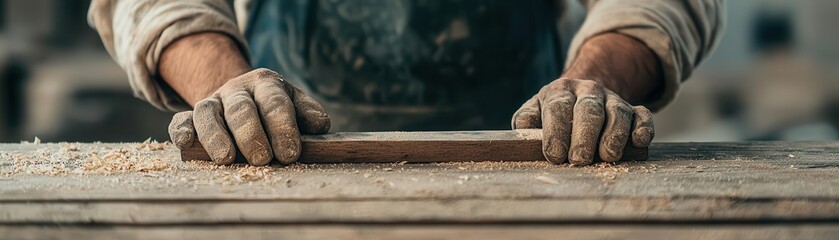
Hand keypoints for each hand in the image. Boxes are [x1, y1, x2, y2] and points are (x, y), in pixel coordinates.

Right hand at [168, 68, 330, 164]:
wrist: (244, 97)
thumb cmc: (278, 111)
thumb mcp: (297, 106)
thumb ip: (309, 114)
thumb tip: (319, 125)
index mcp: (267, 84)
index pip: (275, 103)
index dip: (283, 128)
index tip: (290, 154)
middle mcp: (237, 89)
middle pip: (241, 109)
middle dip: (252, 135)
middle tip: (263, 160)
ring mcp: (213, 102)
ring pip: (208, 113)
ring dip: (216, 136)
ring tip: (227, 159)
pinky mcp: (192, 116)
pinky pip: (181, 120)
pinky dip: (181, 130)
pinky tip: (186, 144)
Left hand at [512, 78, 652, 164]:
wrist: (583, 94)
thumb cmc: (554, 113)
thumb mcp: (535, 111)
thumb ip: (526, 119)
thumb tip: (523, 129)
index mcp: (560, 91)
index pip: (558, 108)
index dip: (556, 132)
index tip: (555, 156)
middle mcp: (588, 91)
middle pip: (589, 110)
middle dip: (584, 136)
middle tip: (579, 160)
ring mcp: (613, 99)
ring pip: (617, 112)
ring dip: (614, 135)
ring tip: (608, 156)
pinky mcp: (634, 109)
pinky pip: (643, 115)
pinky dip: (643, 128)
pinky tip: (639, 142)